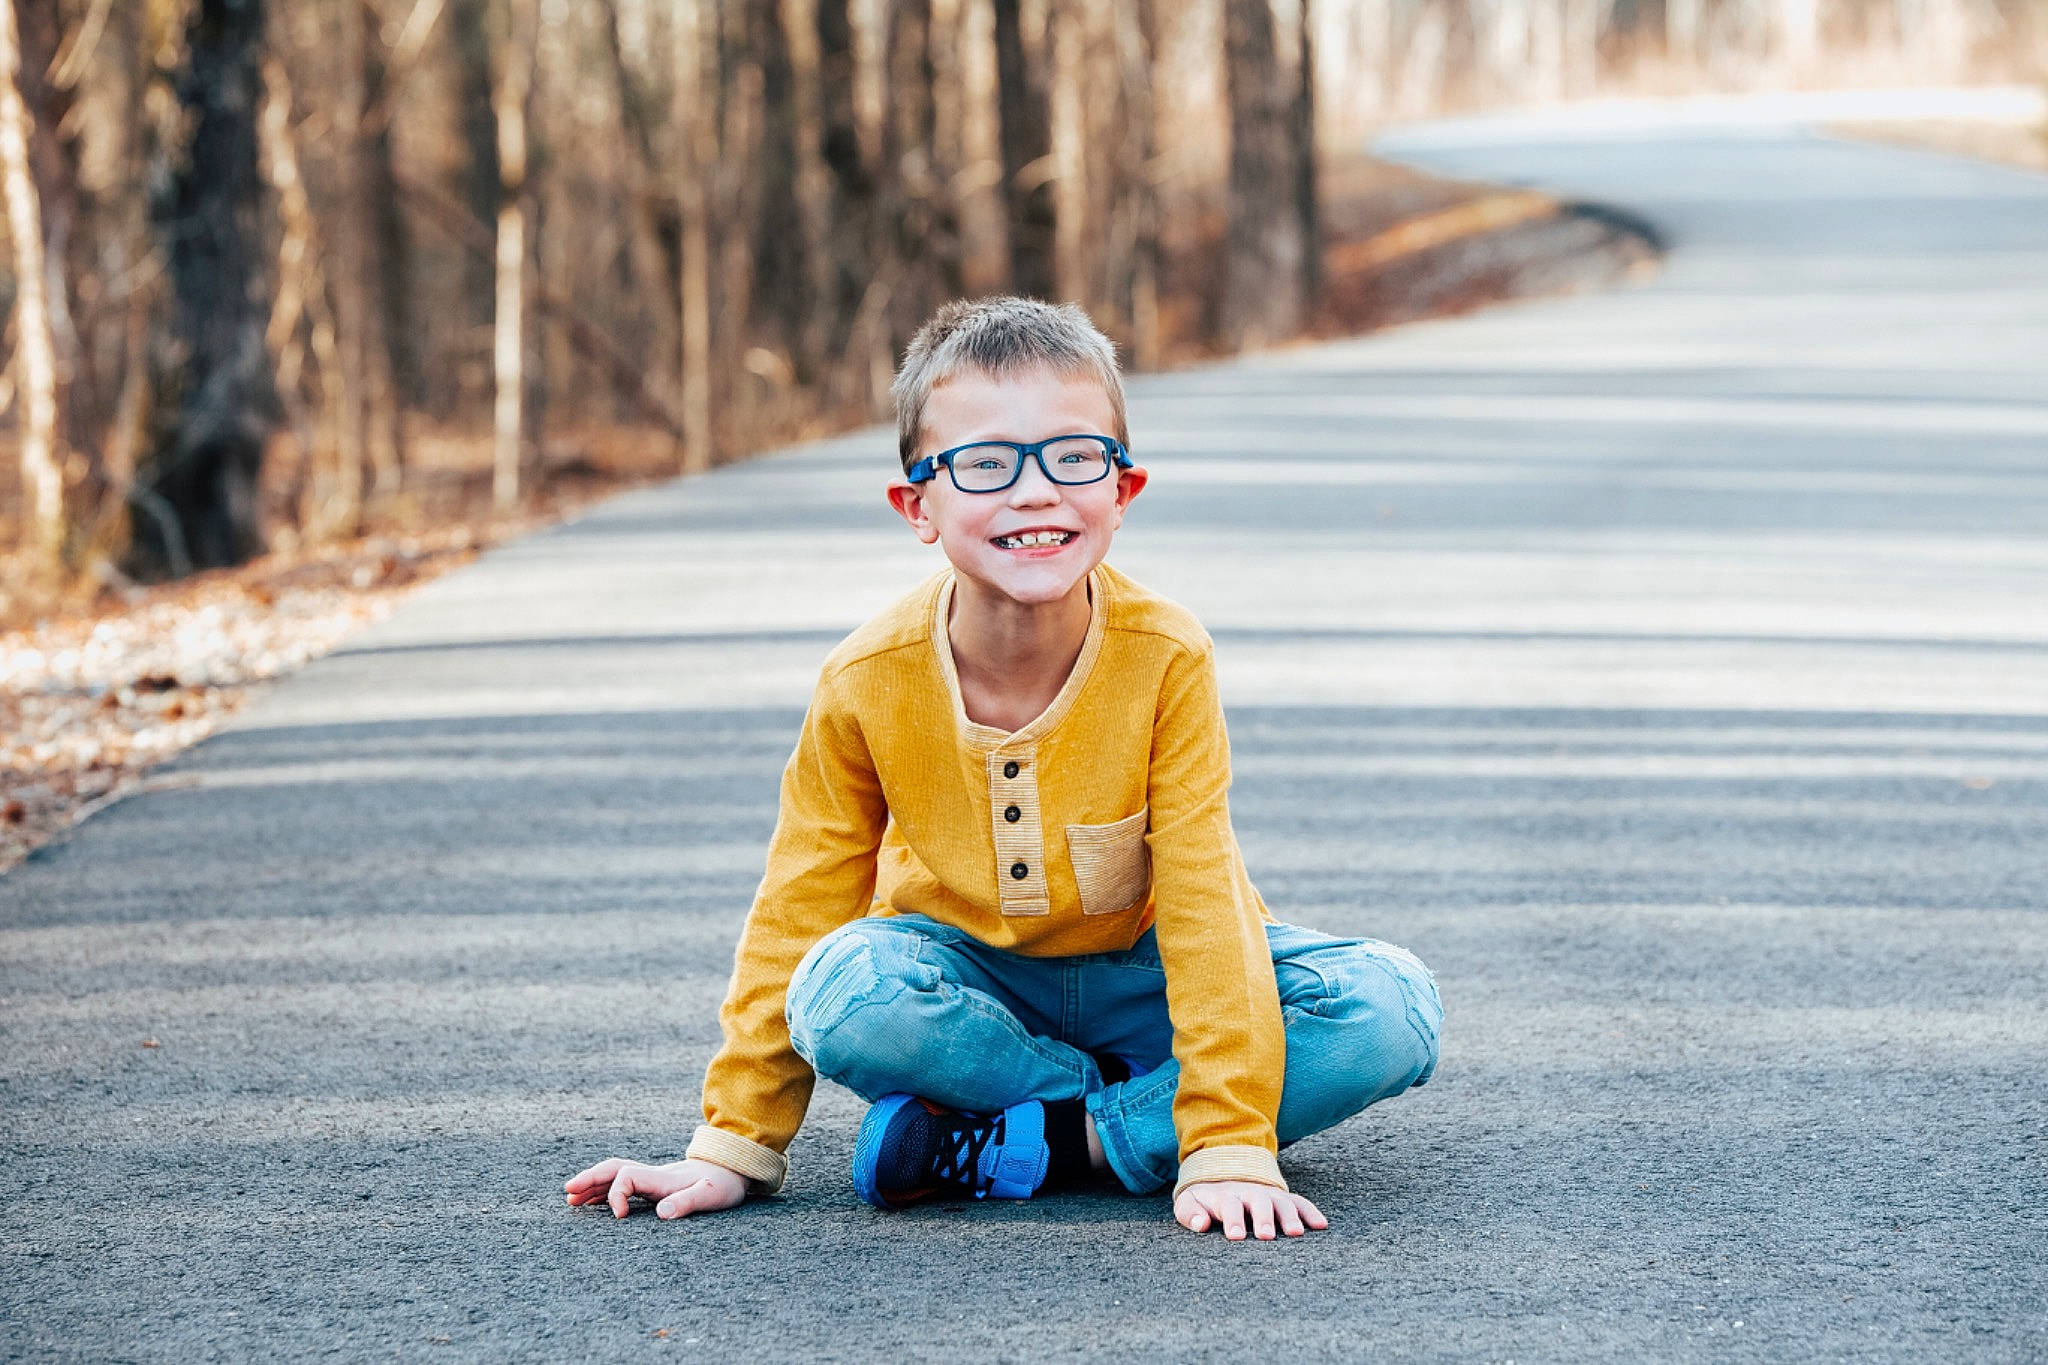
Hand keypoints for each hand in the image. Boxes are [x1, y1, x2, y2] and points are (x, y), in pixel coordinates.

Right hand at [563, 1156, 748, 1220]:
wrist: (735, 1169)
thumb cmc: (724, 1185)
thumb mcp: (712, 1195)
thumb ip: (687, 1202)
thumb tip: (662, 1213)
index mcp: (663, 1178)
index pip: (627, 1175)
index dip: (616, 1194)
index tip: (620, 1217)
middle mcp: (653, 1175)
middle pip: (613, 1169)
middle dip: (589, 1180)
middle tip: (567, 1193)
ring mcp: (653, 1179)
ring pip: (615, 1175)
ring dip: (592, 1186)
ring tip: (570, 1200)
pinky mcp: (655, 1186)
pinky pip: (623, 1184)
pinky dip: (604, 1191)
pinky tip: (593, 1203)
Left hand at [1173, 1179, 1327, 1240]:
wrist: (1224, 1176)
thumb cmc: (1205, 1199)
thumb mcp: (1189, 1202)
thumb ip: (1189, 1213)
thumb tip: (1200, 1225)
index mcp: (1226, 1196)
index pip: (1230, 1205)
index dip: (1233, 1219)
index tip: (1236, 1236)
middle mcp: (1250, 1193)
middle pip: (1259, 1202)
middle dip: (1263, 1218)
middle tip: (1266, 1236)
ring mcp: (1269, 1195)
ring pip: (1282, 1202)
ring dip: (1289, 1216)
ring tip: (1296, 1233)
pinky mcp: (1283, 1198)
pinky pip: (1300, 1203)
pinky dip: (1311, 1212)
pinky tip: (1321, 1225)